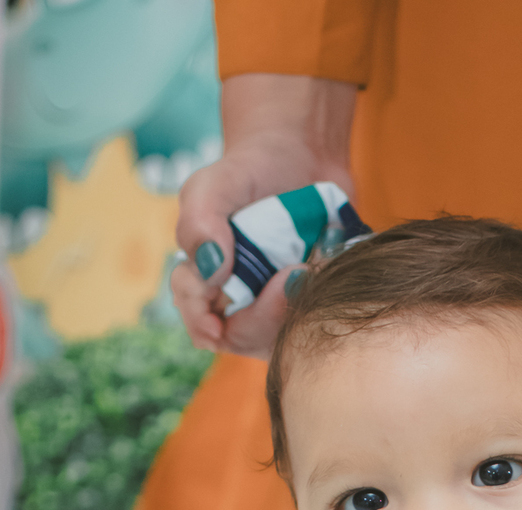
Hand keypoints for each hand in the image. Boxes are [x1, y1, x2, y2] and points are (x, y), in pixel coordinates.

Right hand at [172, 73, 356, 357]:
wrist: (304, 156)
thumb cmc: (250, 172)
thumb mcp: (211, 186)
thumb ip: (198, 225)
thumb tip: (211, 273)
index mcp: (205, 284)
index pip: (201, 326)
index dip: (211, 324)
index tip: (227, 313)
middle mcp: (239, 305)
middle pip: (243, 340)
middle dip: (266, 316)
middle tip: (296, 272)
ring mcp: (276, 309)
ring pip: (279, 341)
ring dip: (296, 311)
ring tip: (310, 267)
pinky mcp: (309, 306)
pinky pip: (314, 327)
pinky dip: (320, 303)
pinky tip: (323, 269)